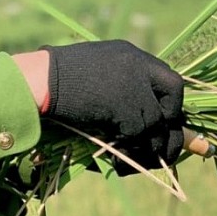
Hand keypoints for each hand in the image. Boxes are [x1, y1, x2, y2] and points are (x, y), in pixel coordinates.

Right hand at [40, 40, 184, 168]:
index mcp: (130, 55)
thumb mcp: (93, 74)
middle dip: (170, 124)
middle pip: (174, 96)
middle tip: (162, 146)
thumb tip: (141, 125)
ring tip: (138, 159)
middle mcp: (138, 66)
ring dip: (152, 147)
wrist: (42, 81)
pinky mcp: (128, 110)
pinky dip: (134, 153)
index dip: (168, 103)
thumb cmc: (56, 78)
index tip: (161, 121)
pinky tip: (117, 160)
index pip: (168, 78)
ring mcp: (135, 87)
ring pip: (159, 124)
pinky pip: (142, 138)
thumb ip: (118, 87)